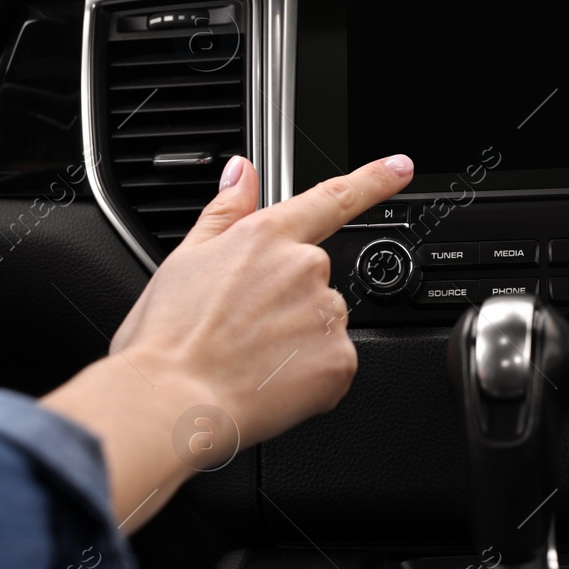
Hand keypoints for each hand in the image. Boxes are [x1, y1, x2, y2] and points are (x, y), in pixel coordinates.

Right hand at [41, 153, 413, 531]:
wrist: (172, 401)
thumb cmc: (168, 338)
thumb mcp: (185, 257)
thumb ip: (225, 210)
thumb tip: (242, 171)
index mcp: (268, 236)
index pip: (333, 198)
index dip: (374, 179)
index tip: (400, 167)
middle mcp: (305, 267)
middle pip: (316, 278)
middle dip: (289, 301)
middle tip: (244, 330)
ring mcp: (327, 314)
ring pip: (324, 323)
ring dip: (299, 340)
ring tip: (251, 360)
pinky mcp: (339, 361)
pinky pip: (332, 365)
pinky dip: (309, 377)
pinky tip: (270, 383)